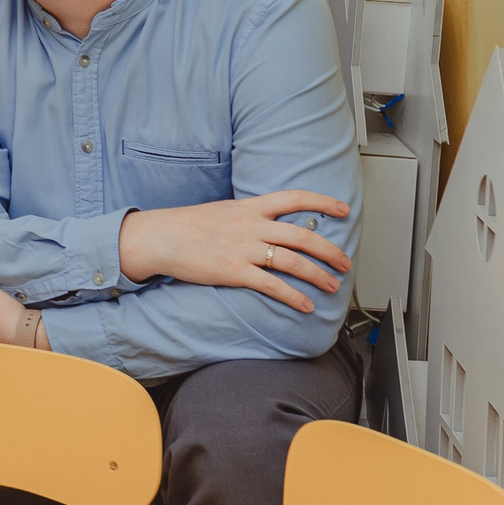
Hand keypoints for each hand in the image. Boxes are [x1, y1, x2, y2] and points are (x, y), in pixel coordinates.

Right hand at [117, 191, 353, 314]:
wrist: (158, 236)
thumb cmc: (186, 225)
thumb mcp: (222, 211)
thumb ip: (248, 217)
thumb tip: (267, 225)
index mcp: (249, 208)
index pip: (294, 198)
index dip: (323, 203)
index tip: (343, 210)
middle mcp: (251, 226)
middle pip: (303, 236)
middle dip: (330, 251)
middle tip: (345, 262)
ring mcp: (244, 249)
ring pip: (293, 261)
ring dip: (318, 275)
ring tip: (331, 286)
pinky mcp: (234, 271)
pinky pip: (273, 286)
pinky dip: (294, 297)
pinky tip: (305, 305)